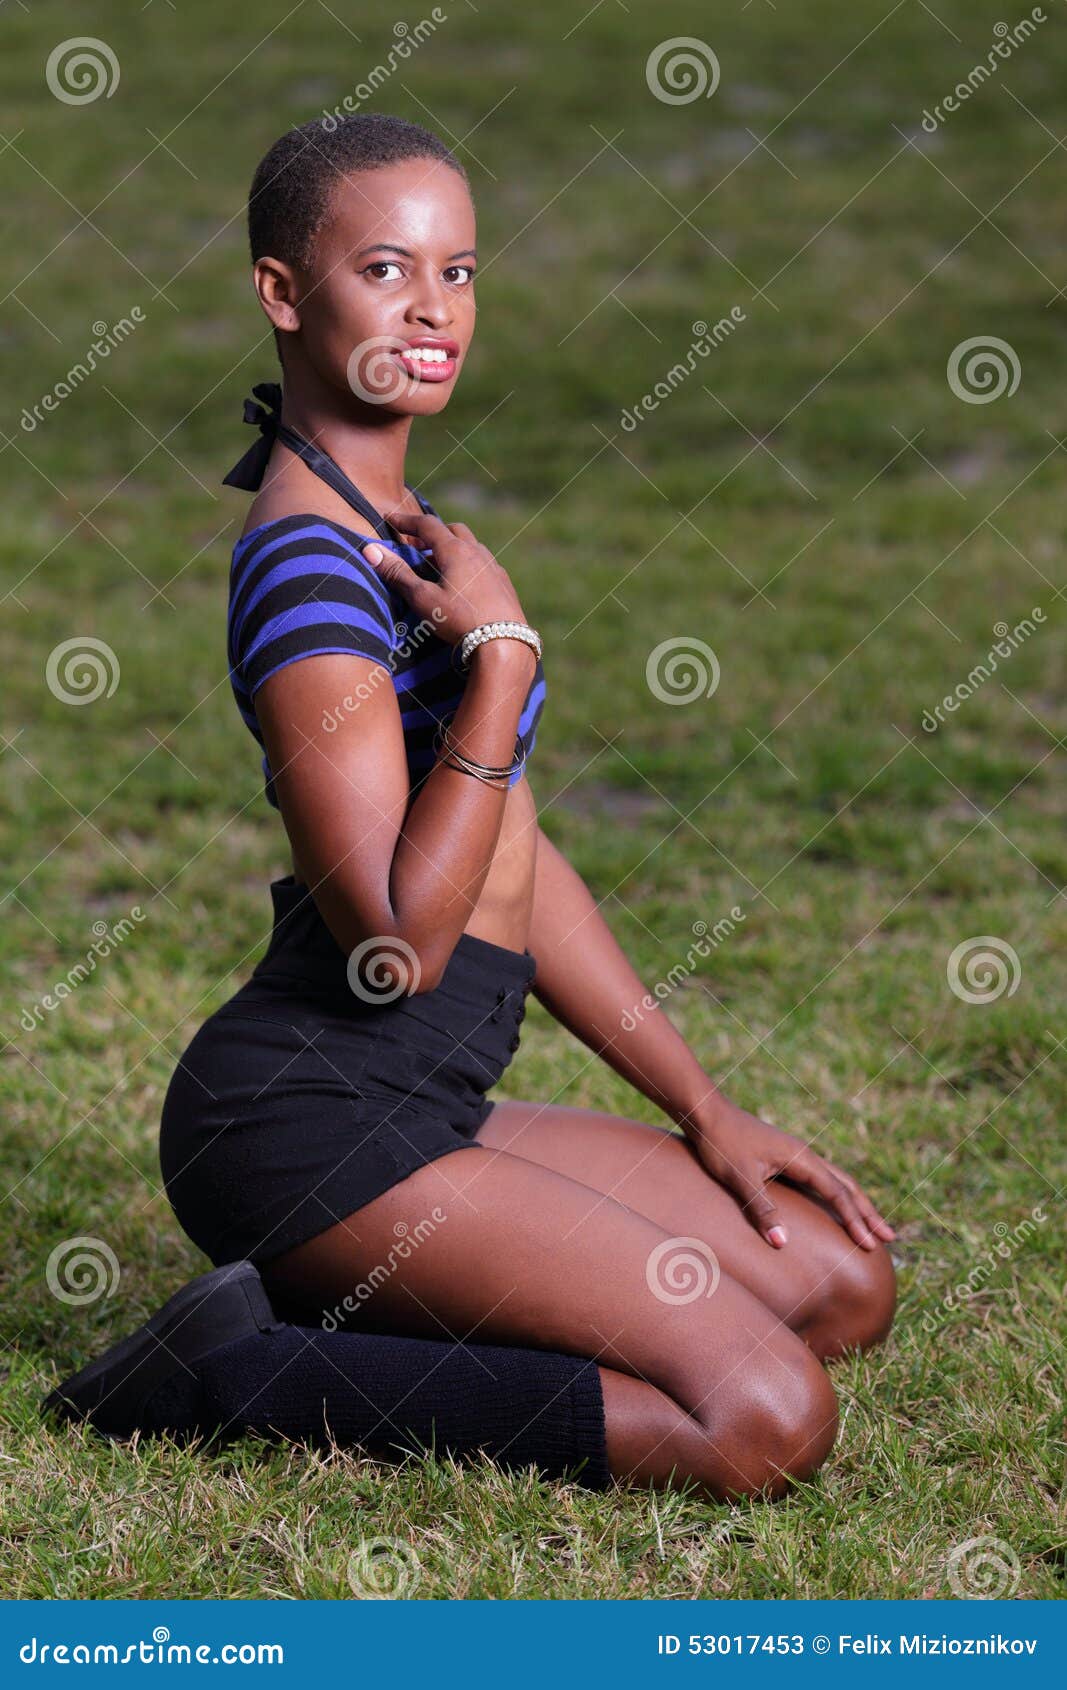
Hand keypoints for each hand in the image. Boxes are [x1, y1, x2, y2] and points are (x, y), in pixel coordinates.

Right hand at [364, 510, 528, 646]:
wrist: (505, 645)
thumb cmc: (460, 620)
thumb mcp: (423, 599)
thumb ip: (398, 573)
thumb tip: (370, 550)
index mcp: (456, 551)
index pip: (427, 525)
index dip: (406, 520)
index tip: (390, 518)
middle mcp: (477, 553)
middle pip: (452, 530)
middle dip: (431, 533)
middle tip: (414, 545)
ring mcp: (494, 567)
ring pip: (471, 546)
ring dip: (452, 548)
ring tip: (437, 565)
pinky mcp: (504, 584)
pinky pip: (484, 563)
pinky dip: (468, 563)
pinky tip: (464, 583)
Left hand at [690, 1094, 895, 1251]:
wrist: (706, 1111)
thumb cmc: (721, 1142)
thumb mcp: (740, 1178)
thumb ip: (762, 1209)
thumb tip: (782, 1244)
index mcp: (801, 1158)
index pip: (837, 1194)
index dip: (855, 1220)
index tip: (871, 1244)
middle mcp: (805, 1155)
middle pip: (846, 1186)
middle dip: (868, 1213)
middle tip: (889, 1237)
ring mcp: (796, 1154)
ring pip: (836, 1180)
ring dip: (856, 1203)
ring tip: (872, 1224)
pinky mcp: (785, 1157)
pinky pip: (821, 1178)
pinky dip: (836, 1195)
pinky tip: (834, 1205)